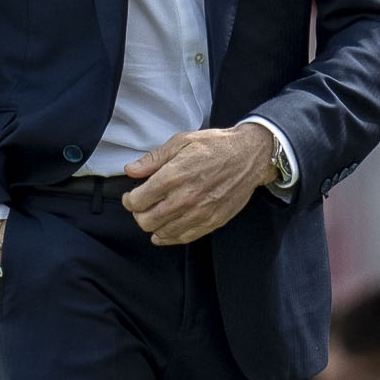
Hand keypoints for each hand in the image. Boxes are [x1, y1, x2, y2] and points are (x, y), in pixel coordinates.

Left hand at [122, 126, 273, 245]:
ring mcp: (199, 213)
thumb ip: (153, 159)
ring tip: (154, 215)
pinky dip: (169, 237)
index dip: (129, 200)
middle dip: (138, 214)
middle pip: (146, 221)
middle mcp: (185, 198)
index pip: (138, 201)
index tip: (131, 196)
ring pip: (162, 233)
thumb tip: (130, 170)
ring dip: (153, 226)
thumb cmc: (216, 146)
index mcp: (174, 176)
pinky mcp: (212, 222)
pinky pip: (183, 238)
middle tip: (141, 206)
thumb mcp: (181, 142)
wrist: (249, 156)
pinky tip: (165, 230)